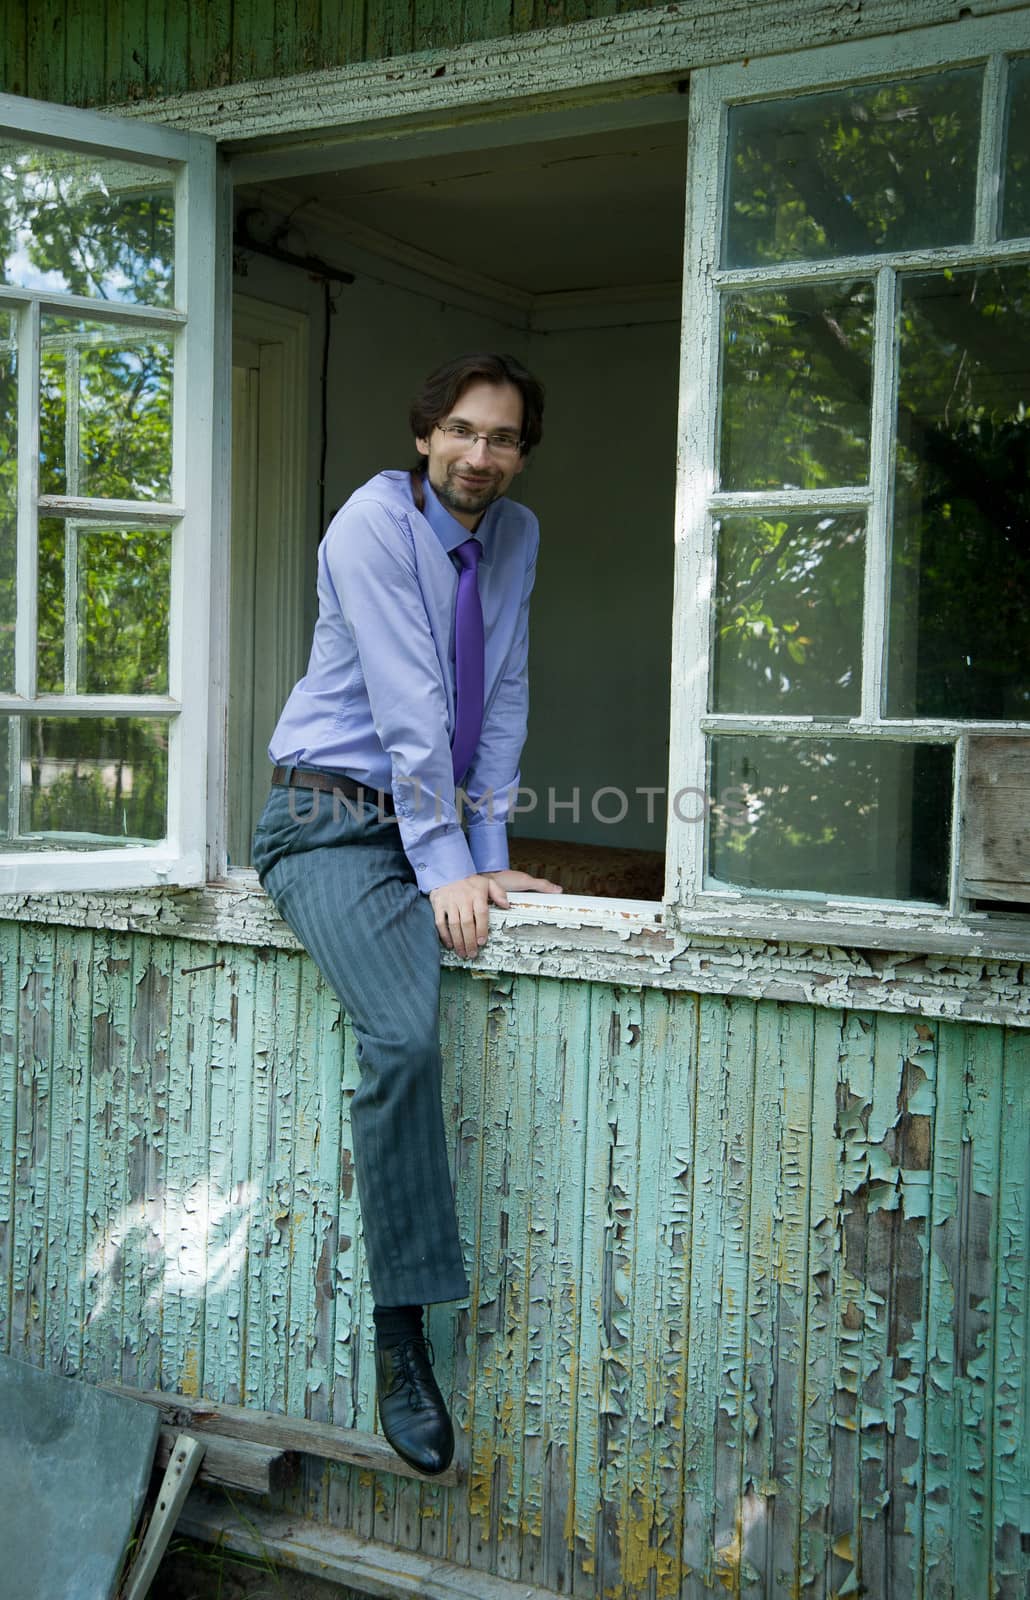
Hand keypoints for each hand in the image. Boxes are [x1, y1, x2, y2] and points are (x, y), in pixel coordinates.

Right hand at [429, 870, 561, 957]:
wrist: (449, 869)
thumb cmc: (471, 880)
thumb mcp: (489, 882)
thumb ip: (500, 894)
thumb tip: (509, 905)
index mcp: (477, 893)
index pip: (481, 913)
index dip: (482, 928)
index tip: (483, 941)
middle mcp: (463, 898)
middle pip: (467, 922)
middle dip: (470, 940)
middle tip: (474, 953)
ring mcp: (449, 901)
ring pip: (453, 925)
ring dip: (458, 941)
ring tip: (464, 953)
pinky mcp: (438, 904)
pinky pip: (440, 922)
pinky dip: (444, 935)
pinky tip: (450, 945)